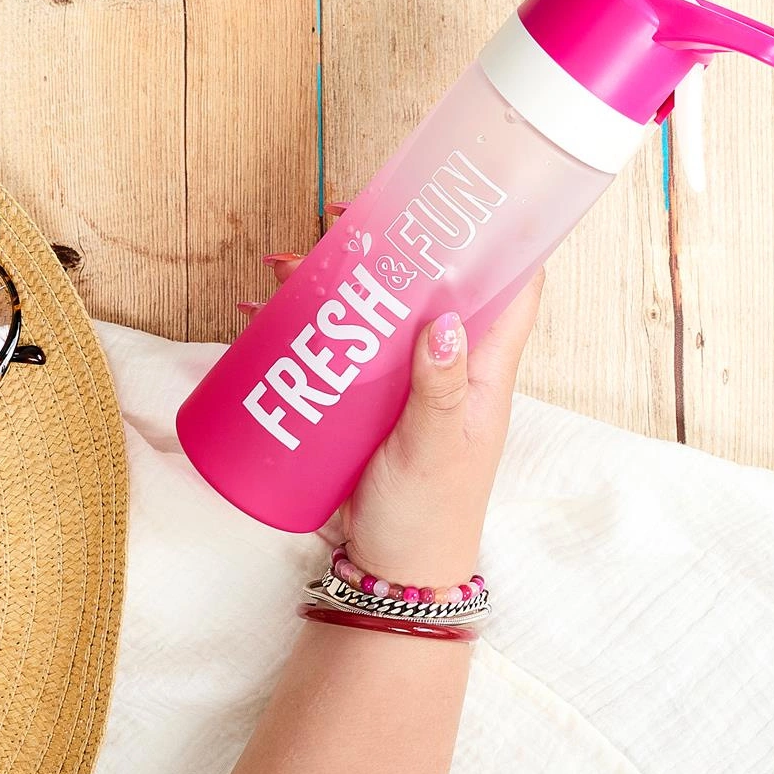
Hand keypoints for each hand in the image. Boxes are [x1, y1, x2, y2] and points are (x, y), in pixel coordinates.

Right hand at [245, 223, 543, 588]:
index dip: (496, 231)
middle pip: (429, 280)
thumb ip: (438, 390)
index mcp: (484, 365)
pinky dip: (300, 322)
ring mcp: (404, 378)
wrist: (391, 580)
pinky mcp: (364, 399)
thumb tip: (444, 317)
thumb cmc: (429, 518)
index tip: (459, 194)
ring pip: (375, 306)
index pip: (512, 282)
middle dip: (389, 242)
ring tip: (286, 263)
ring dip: (334, 277)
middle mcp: (448, 361)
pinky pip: (336, 345)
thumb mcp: (434, 450)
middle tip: (340, 218)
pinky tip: (260, 313)